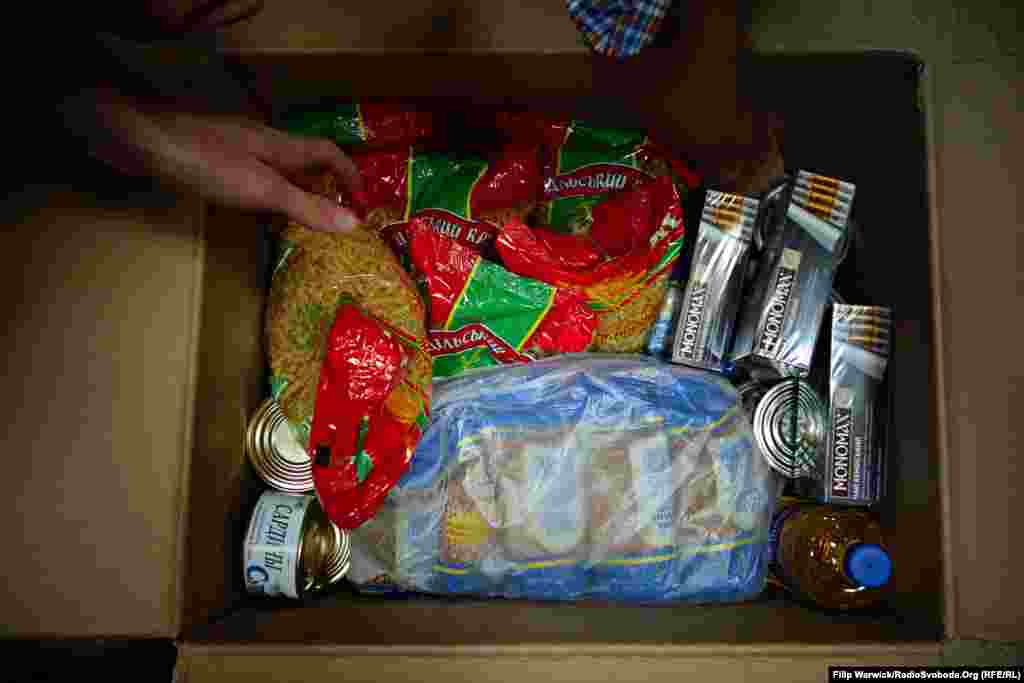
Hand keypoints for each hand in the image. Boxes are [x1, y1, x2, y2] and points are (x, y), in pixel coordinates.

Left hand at [64, 88, 361, 232]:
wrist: (140, 143)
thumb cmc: (206, 162)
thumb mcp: (263, 189)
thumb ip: (306, 207)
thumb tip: (354, 225)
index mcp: (282, 146)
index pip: (328, 154)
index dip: (350, 176)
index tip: (364, 204)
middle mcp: (263, 146)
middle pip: (305, 165)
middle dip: (325, 191)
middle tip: (336, 224)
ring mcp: (235, 154)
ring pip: (277, 175)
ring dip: (294, 198)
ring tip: (303, 230)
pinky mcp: (212, 165)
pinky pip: (252, 183)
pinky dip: (265, 202)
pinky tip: (256, 220)